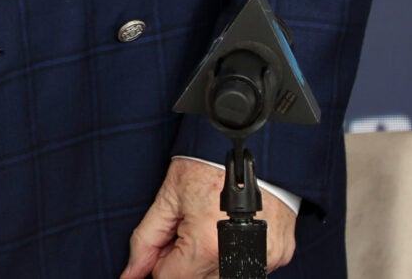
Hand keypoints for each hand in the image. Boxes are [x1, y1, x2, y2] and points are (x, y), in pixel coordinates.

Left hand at [123, 156, 296, 278]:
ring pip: (223, 277)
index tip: (165, 242)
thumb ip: (146, 240)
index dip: (160, 263)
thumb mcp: (168, 197)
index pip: (172, 278)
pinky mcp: (281, 255)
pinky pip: (249, 267)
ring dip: (209, 261)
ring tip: (208, 224)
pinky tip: (230, 228)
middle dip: (184, 261)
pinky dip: (233, 255)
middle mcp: (240, 258)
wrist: (255, 146)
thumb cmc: (209, 166)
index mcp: (207, 245)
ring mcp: (267, 259)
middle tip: (185, 228)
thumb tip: (130, 274)